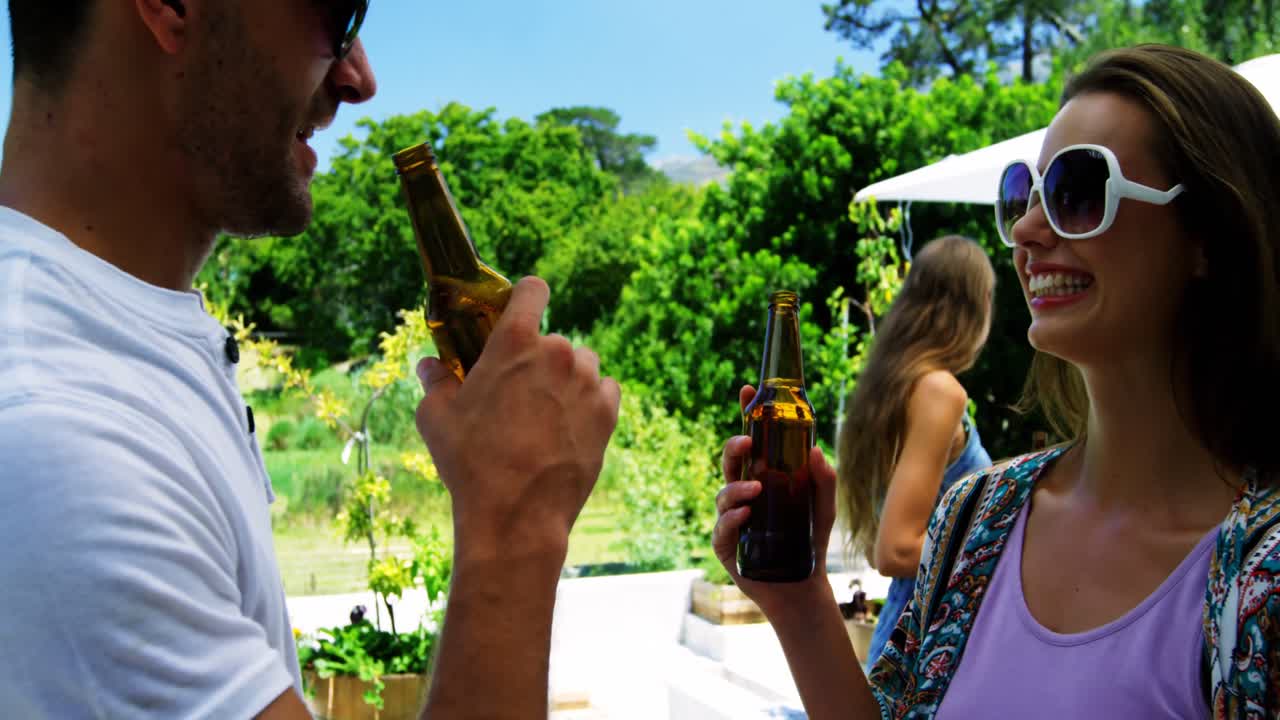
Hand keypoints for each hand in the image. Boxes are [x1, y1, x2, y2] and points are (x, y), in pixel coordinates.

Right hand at [415, 277, 621, 567]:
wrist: (517, 515)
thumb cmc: (470, 462)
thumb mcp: (436, 417)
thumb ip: (435, 381)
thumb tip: (428, 365)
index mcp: (515, 341)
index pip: (532, 289)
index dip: (526, 296)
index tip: (518, 313)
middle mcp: (558, 352)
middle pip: (552, 339)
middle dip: (537, 359)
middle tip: (518, 392)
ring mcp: (588, 382)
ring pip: (581, 364)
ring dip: (566, 378)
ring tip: (543, 414)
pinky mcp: (608, 413)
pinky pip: (604, 390)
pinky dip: (590, 400)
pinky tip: (568, 425)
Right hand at [713, 385, 837, 618]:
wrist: (802, 587)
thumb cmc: (809, 542)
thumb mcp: (824, 508)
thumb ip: (824, 482)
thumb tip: (817, 451)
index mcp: (763, 478)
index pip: (751, 443)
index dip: (746, 416)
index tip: (746, 390)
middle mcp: (744, 495)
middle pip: (730, 463)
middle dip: (734, 447)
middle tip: (748, 441)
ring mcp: (732, 519)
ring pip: (723, 494)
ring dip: (737, 487)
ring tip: (756, 490)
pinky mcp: (727, 545)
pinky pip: (722, 527)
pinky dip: (731, 518)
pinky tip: (745, 515)